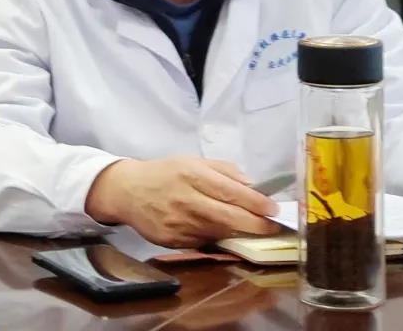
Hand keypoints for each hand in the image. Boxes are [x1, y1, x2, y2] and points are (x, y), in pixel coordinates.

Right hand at [85, 156, 279, 247]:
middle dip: (255, 224)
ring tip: (254, 230)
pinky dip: (217, 238)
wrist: (128, 192)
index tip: (274, 209)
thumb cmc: (165, 173)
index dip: (256, 202)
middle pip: (228, 216)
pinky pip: (202, 242)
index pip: (231, 191)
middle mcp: (186, 199)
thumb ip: (224, 170)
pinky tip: (225, 233)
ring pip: (218, 232)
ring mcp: (178, 223)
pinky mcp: (172, 241)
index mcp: (192, 174)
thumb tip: (252, 185)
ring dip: (239, 232)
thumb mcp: (193, 161)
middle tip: (273, 226)